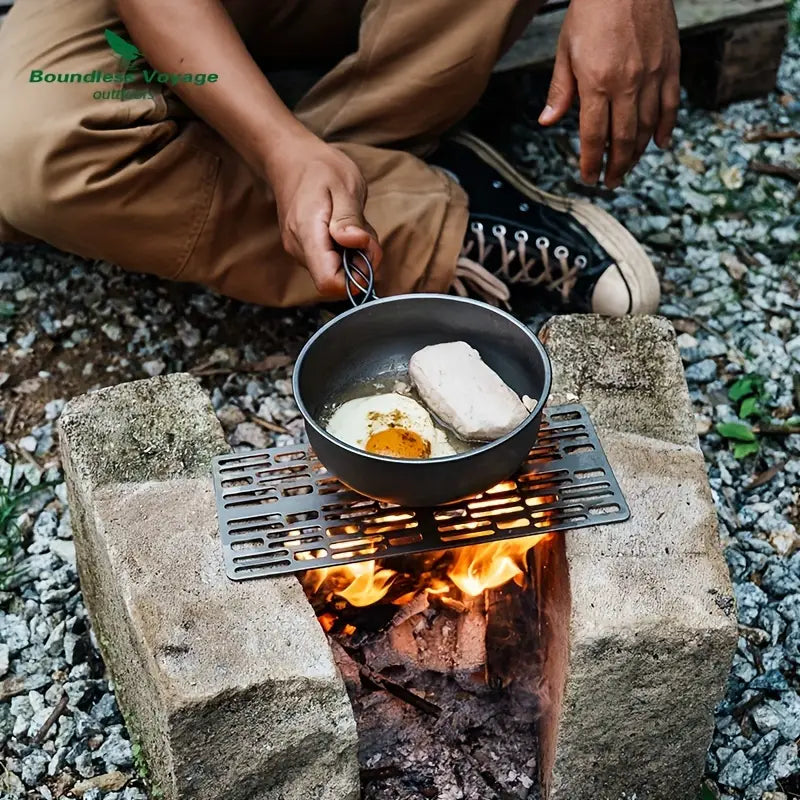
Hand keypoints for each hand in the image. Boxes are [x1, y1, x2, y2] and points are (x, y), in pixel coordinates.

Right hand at [267, 135, 381, 297]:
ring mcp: (300, 251)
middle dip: (360, 263)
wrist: (291, 159)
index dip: (354, 279)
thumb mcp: (344, 186)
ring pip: (335, 272)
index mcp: (307, 234)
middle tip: (366, 232)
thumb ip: (350, 219)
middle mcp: (299, 249)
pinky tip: (346, 228)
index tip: (367, 253)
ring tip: (354, 225)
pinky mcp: (305, 250)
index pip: (328, 282)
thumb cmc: (319, 168)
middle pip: (335, 280)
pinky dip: (346, 251)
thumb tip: (356, 243)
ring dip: (354, 255)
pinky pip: (331, 262)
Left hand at [539, 0, 679, 188]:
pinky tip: (659, 144)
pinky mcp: (671, 63)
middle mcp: (628, 83)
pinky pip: (671, 105)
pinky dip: (665, 127)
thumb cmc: (593, 8)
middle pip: (622, 139)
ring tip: (627, 167)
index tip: (588, 178)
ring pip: (647, 127)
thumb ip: (560, 89)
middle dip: (615, 166)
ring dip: (637, 153)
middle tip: (609, 182)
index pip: (593, 136)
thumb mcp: (566, 48)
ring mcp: (653, 74)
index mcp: (597, 82)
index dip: (591, 162)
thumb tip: (547, 122)